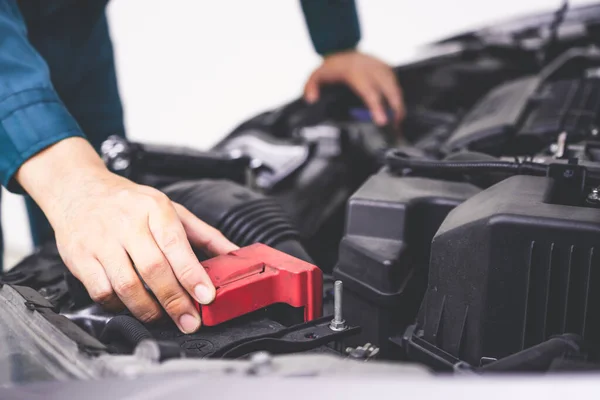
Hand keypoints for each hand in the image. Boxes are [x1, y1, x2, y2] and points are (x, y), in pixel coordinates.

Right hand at [16, 137, 237, 332]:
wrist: (78, 190)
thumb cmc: (130, 203)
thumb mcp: (172, 209)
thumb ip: (205, 234)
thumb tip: (236, 254)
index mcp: (154, 209)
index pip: (175, 244)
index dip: (191, 274)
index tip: (205, 296)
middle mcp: (127, 223)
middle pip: (153, 269)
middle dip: (174, 301)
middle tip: (188, 320)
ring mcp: (101, 241)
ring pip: (126, 285)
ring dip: (147, 309)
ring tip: (163, 318)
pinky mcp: (80, 258)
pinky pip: (101, 291)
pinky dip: (118, 306)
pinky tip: (131, 307)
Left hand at [304, 50, 404, 126]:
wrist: (342, 47)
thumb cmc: (333, 66)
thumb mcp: (317, 75)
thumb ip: (311, 87)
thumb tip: (311, 99)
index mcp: (355, 72)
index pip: (369, 92)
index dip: (377, 107)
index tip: (382, 121)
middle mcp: (371, 68)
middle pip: (389, 90)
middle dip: (395, 108)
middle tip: (396, 124)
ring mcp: (380, 67)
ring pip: (395, 86)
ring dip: (398, 104)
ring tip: (398, 120)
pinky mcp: (386, 68)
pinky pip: (395, 82)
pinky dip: (398, 96)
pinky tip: (397, 108)